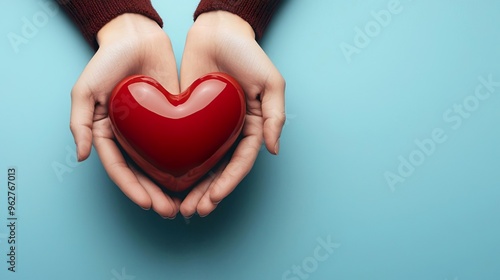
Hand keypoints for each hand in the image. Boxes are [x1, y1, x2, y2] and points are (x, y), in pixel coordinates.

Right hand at [69, 13, 180, 217]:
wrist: (138, 37)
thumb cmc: (108, 60)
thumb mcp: (84, 90)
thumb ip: (80, 123)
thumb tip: (82, 157)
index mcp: (107, 133)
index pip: (119, 168)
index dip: (132, 188)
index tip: (148, 203)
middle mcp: (130, 136)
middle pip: (142, 172)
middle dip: (155, 194)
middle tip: (170, 211)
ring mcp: (152, 129)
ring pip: (163, 164)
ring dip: (172, 185)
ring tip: (186, 202)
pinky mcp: (173, 119)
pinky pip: (181, 144)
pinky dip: (187, 162)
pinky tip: (199, 175)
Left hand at [179, 11, 285, 216]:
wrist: (216, 30)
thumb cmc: (247, 53)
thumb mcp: (271, 81)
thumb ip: (275, 116)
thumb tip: (273, 150)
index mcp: (253, 127)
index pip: (240, 163)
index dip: (227, 184)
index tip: (212, 200)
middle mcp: (231, 132)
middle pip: (220, 170)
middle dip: (207, 194)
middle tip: (192, 211)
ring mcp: (210, 127)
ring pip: (201, 164)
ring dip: (192, 187)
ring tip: (179, 206)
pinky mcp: (190, 118)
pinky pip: (182, 145)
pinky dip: (176, 164)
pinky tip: (164, 178)